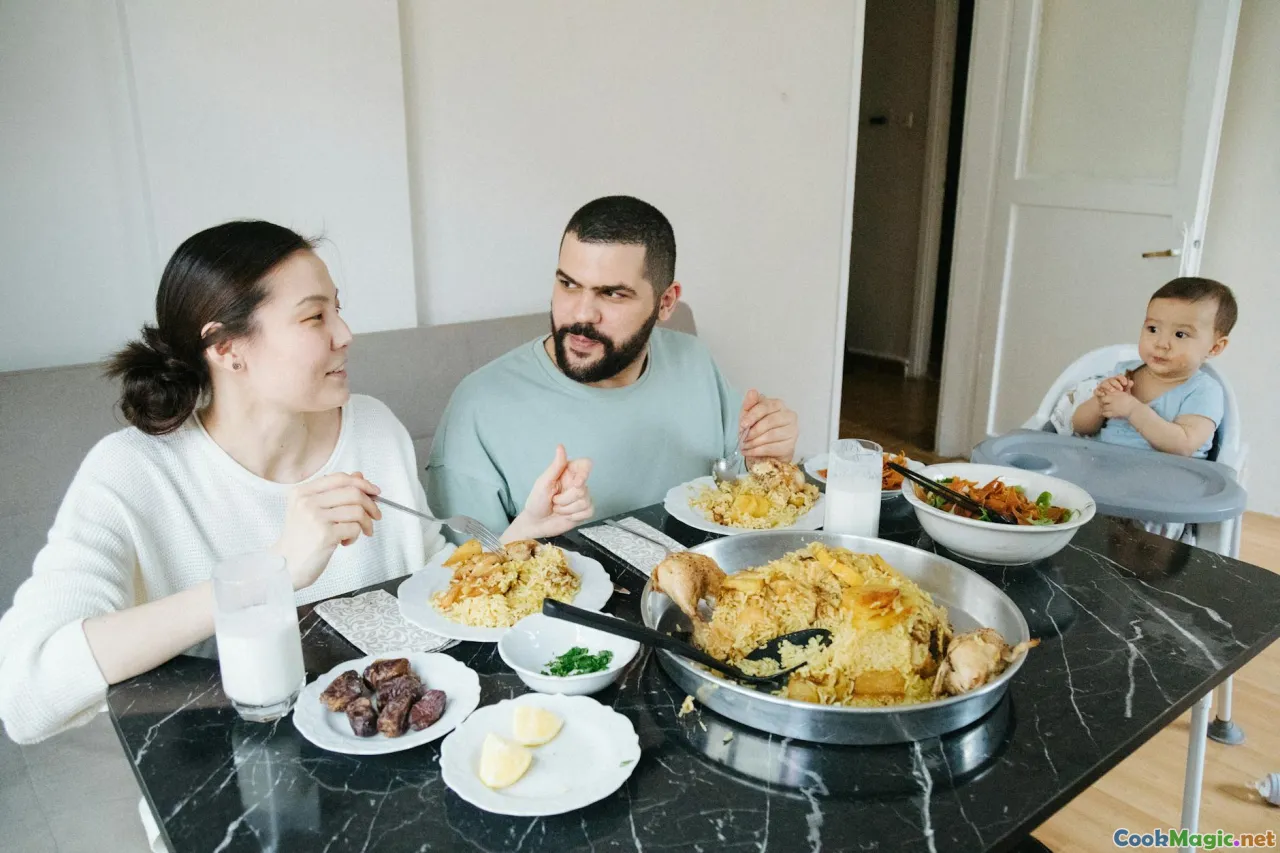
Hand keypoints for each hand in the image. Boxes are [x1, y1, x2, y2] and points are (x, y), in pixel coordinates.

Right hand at [270, 472, 380, 590]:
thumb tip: (359, 476)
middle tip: (376, 515)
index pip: (340, 478)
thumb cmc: (301, 539)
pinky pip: (354, 528)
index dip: (362, 483)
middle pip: (353, 493)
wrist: (285, 566)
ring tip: (362, 532)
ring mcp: (315, 518)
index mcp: (302, 492)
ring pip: (357, 511)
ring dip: (366, 523)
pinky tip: (345, 542)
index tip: (374, 492)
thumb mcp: (311, 511)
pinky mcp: (325, 535)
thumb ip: (334, 492)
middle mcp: (307, 502)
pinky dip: (356, 536)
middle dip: (371, 504)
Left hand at [510, 445, 594, 539]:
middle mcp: (577, 483)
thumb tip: (560, 446)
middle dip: (565, 499)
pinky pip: (588, 511)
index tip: (576, 484)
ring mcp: (582, 497)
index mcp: (568, 472)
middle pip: (583, 489)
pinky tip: (566, 516)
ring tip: (557, 508)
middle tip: (554, 500)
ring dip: (567, 509)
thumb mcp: (544, 483)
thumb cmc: (537, 501)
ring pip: (585, 502)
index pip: (586, 465)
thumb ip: (556, 466)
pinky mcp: (585, 511)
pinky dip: (574, 516)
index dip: (585, 473)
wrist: (536, 523)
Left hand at [739, 389, 798, 460]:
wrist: (766, 452)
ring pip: (771, 435)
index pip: (766, 406)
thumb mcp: (749, 416)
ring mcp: (792, 431)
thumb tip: (752, 391)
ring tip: (744, 445)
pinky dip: (757, 451)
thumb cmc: (757, 430)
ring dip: (754, 442)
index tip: (742, 424)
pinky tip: (748, 452)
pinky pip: (772, 448)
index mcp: (778, 405)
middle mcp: (789, 415)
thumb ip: (750, 404)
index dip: (752, 415)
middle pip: (770, 421)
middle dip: (753, 430)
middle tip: (742, 437)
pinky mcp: (790, 446)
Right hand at [1094, 373, 1132, 398]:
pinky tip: (1103, 394)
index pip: (1119, 376)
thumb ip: (1127, 387)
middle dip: (1116, 384)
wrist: (1106, 403)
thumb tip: (1132, 382)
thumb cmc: (1116, 396)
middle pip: (1111, 380)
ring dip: (1109, 387)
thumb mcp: (1123, 392)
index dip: (1122, 379)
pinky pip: (1097, 390)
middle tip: (1121, 389)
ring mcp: (1102, 386)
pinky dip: (1100, 392)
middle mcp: (1108, 382)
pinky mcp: (1096, 391)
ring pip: (1104, 384)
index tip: (1125, 383)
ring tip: (1113, 391)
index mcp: (1115, 380)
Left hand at [1098, 390, 1137, 418]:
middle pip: (1102, 399)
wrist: (1135, 409)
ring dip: (1104, 408)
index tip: (1106, 397)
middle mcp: (1113, 399)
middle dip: (1103, 401)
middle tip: (1105, 403)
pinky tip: (1108, 413)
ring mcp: (1112, 406)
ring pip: (1103, 407)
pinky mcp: (1113, 413)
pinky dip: (1105, 414)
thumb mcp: (1125, 394)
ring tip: (1107, 409)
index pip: (1105, 391)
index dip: (1104, 394)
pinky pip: (1105, 413)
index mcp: (1116, 393)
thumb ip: (1118, 392)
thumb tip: (1114, 390)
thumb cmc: (1132, 401)